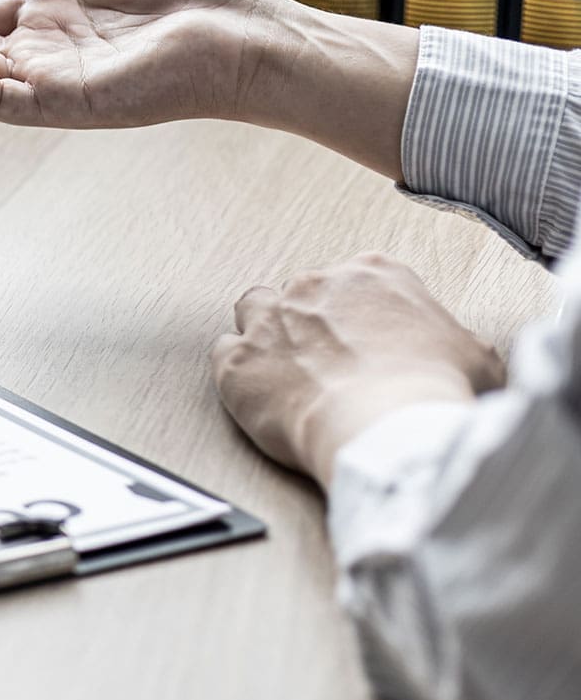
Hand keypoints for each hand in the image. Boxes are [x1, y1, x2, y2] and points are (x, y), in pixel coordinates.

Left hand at [212, 253, 502, 485]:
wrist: (387, 425)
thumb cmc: (432, 391)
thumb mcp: (475, 356)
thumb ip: (453, 341)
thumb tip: (455, 354)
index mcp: (373, 274)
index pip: (354, 280)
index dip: (357, 314)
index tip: (363, 341)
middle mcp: (314, 287)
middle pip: (302, 294)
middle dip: (310, 324)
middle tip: (328, 363)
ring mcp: (269, 320)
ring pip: (253, 309)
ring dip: (264, 333)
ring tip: (283, 369)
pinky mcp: (237, 360)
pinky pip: (224, 354)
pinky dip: (238, 373)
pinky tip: (259, 395)